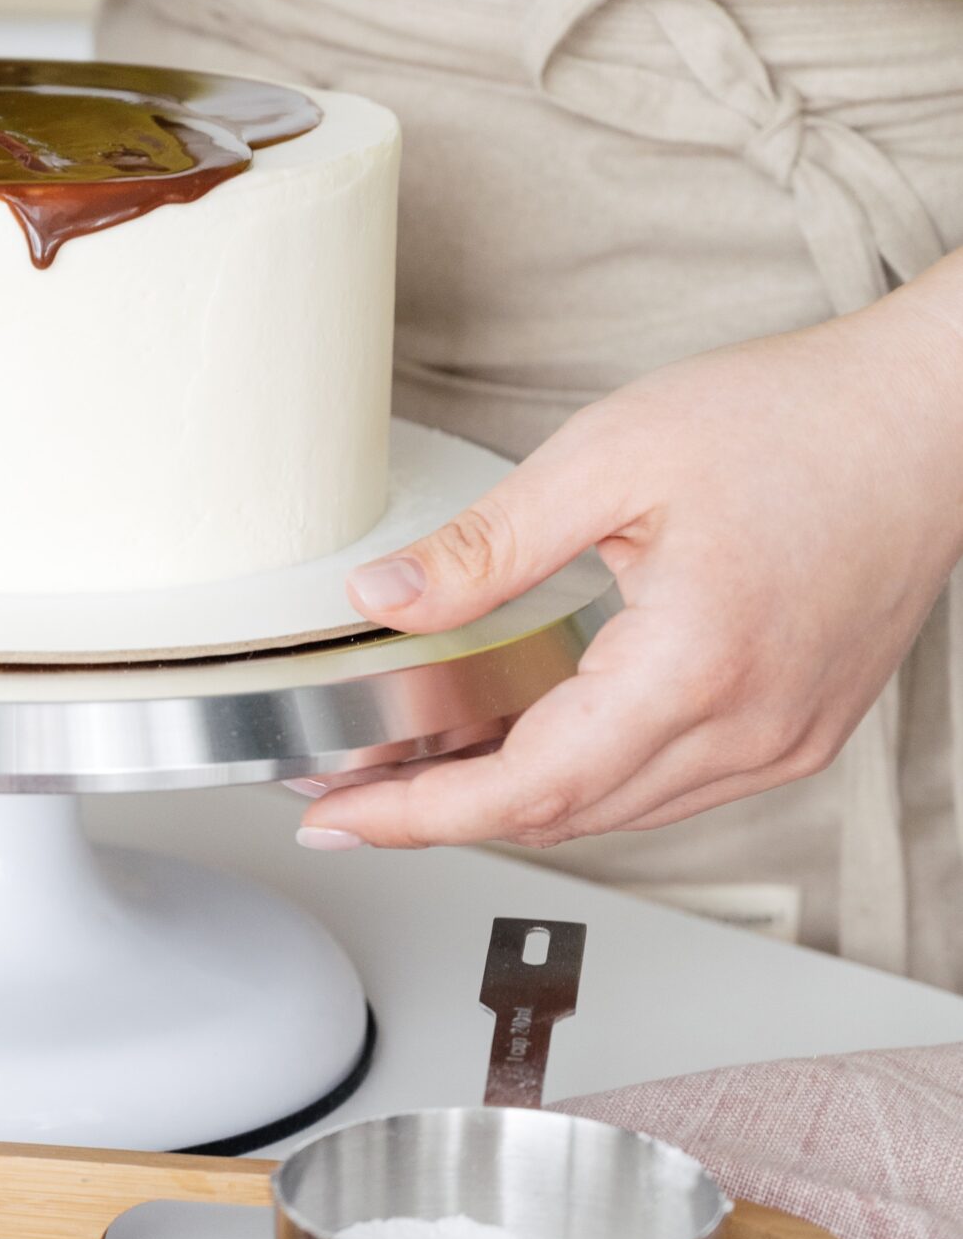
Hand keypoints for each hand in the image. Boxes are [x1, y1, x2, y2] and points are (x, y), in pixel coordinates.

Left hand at [296, 298, 962, 852]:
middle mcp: (746, 731)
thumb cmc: (797, 421)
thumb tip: (383, 604)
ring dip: (512, 801)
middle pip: (562, 817)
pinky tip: (529, 740)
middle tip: (348, 787)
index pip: (525, 788)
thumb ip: (487, 547)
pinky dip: (586, 779)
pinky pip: (667, 789)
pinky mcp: (796, 734)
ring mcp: (780, 743)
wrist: (927, 420)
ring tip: (419, 767)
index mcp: (694, 669)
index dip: (414, 816)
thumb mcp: (611, 458)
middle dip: (442, 812)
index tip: (334, 818)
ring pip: (614, 813)